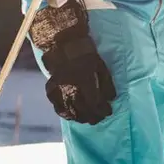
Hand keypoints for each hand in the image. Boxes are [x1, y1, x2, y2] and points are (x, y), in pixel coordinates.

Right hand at [29, 0, 115, 123]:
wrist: (63, 43)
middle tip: (100, 120)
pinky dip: (64, 112)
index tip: (108, 112)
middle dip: (93, 116)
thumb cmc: (85, 53)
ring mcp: (60, 88)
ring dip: (80, 117)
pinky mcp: (52, 88)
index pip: (96, 101)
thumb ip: (106, 83)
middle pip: (83, 108)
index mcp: (85, 79)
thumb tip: (112, 99)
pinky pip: (57, 104)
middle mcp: (72, 86)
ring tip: (88, 120)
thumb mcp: (100, 65)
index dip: (103, 110)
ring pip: (71, 109)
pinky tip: (71, 116)